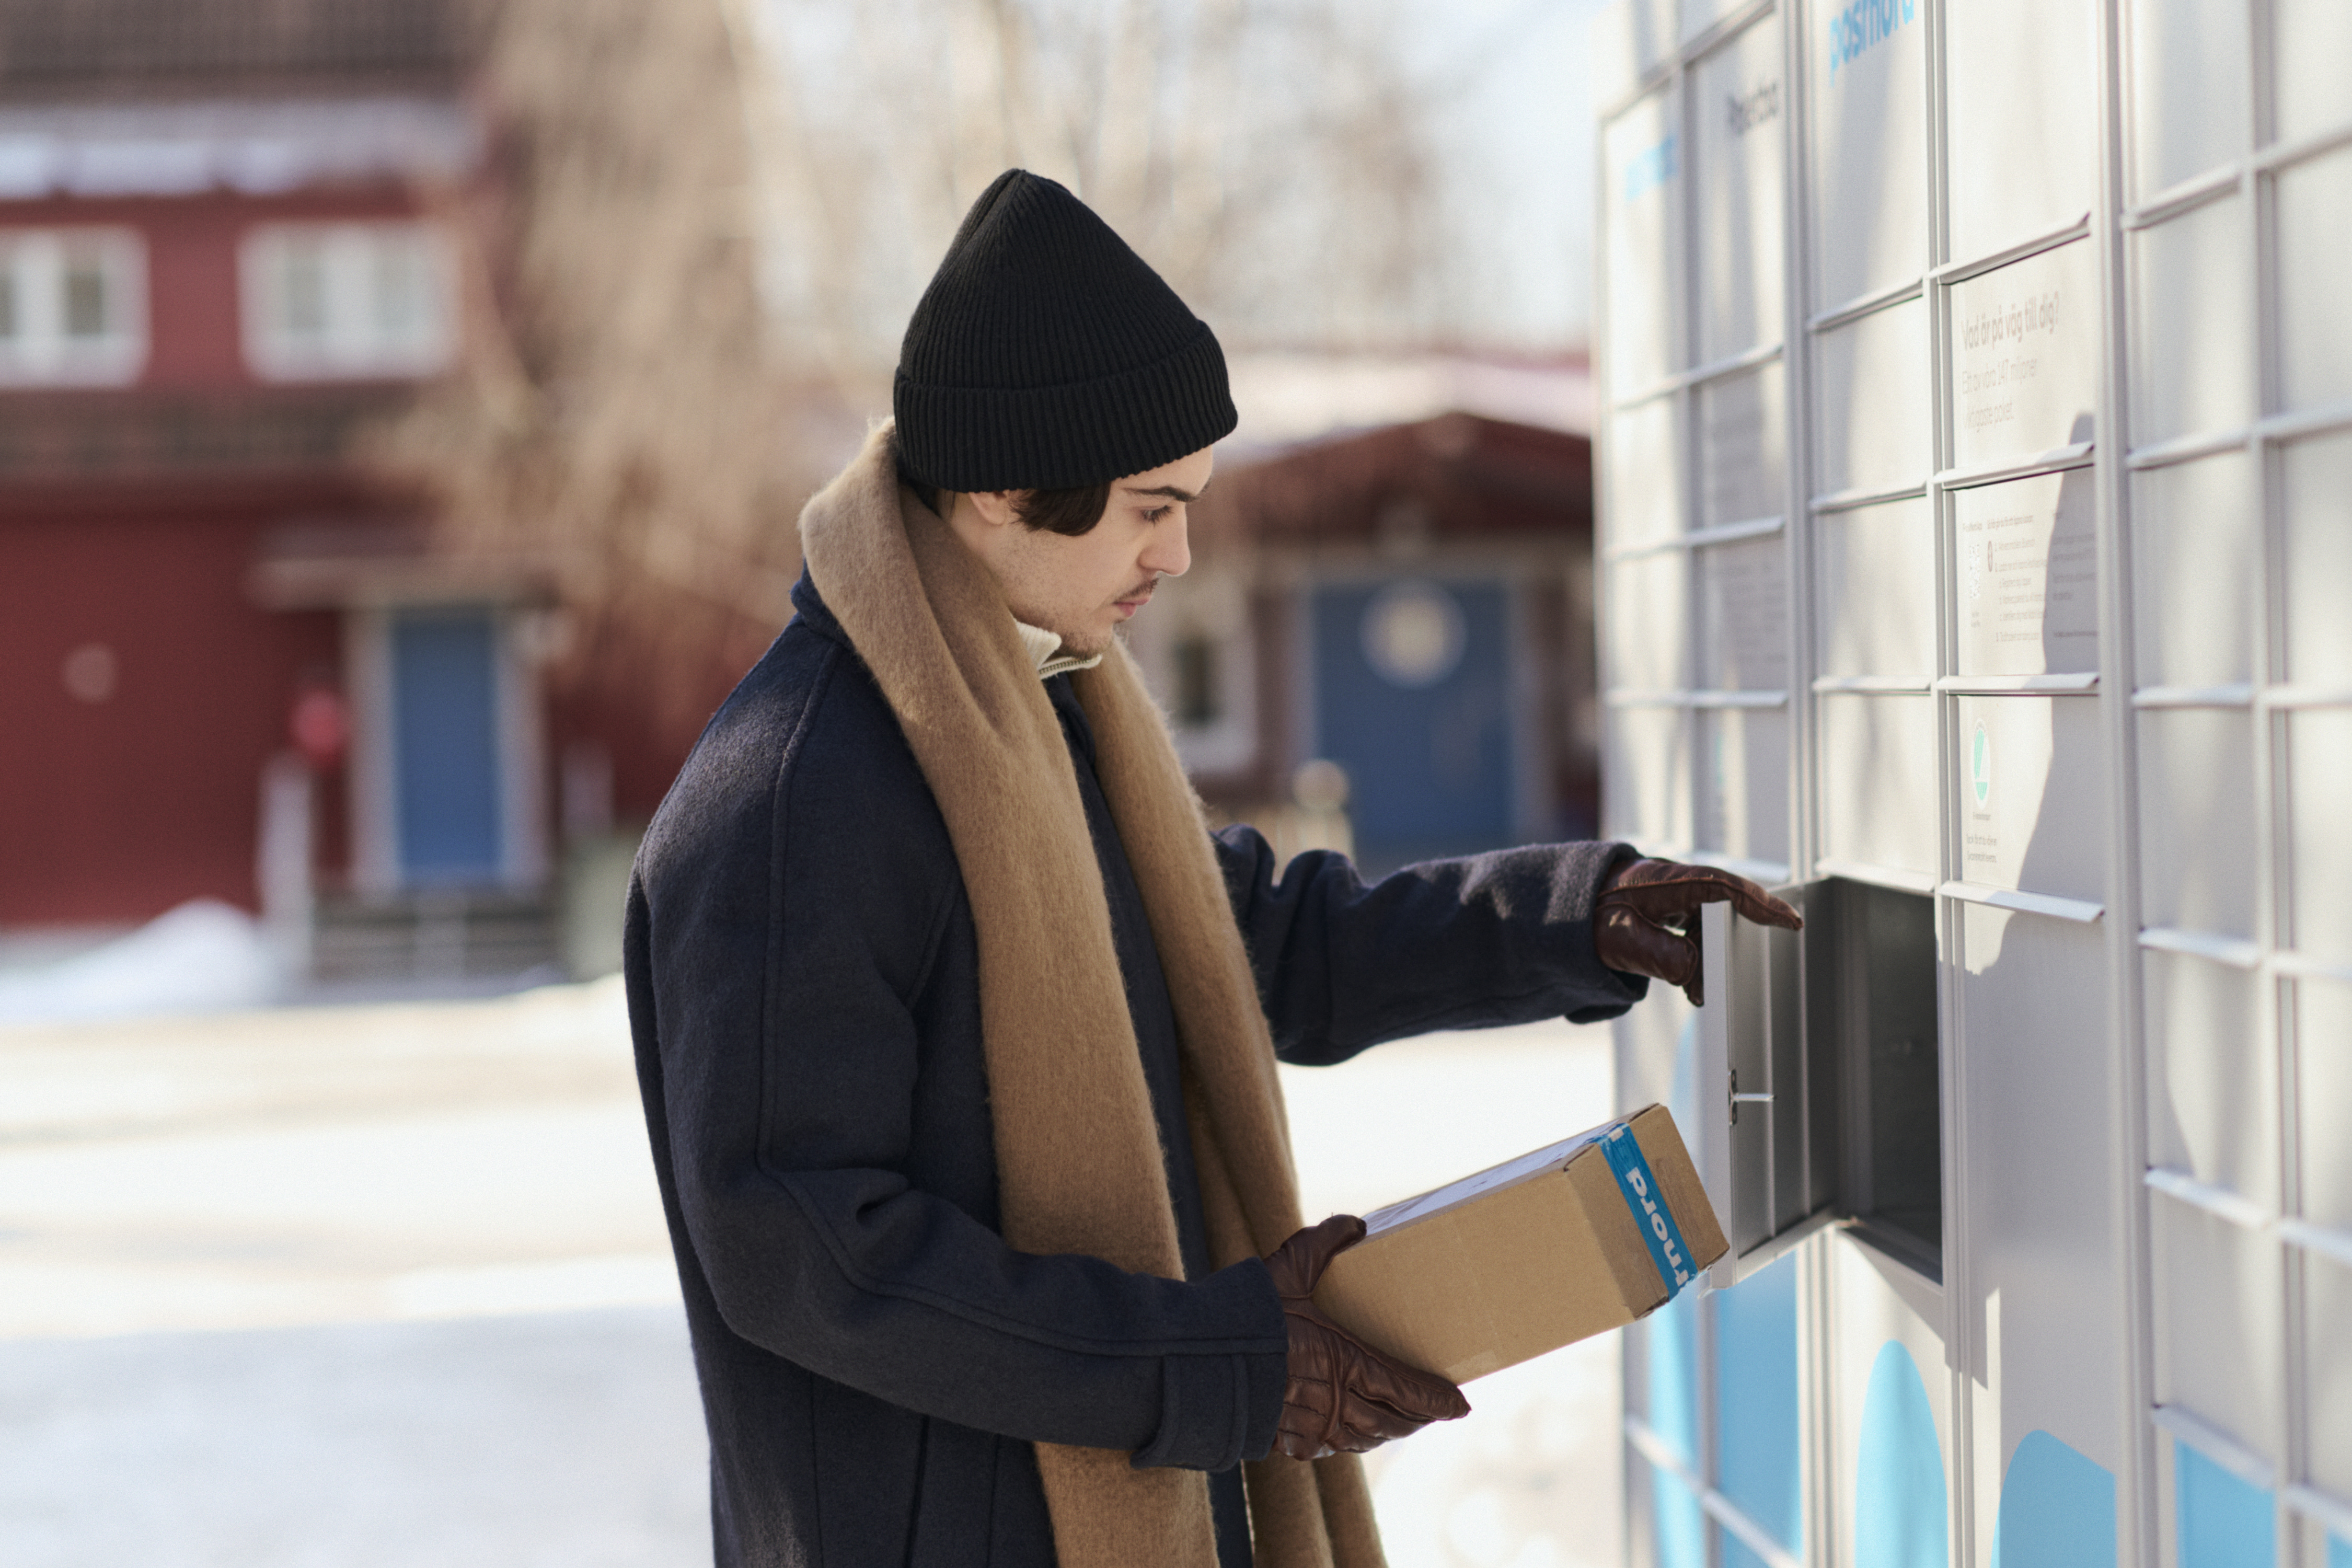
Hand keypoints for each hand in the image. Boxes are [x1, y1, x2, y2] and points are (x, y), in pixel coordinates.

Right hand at [1265, 1215, 1469, 1460]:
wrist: (1202, 1365)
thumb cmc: (1247, 1317)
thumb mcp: (1287, 1270)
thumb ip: (1323, 1243)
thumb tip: (1355, 1224)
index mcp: (1346, 1363)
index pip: (1406, 1389)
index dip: (1437, 1399)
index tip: (1461, 1403)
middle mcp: (1336, 1403)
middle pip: (1392, 1421)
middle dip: (1418, 1418)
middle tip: (1435, 1411)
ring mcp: (1313, 1427)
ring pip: (1366, 1438)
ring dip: (1389, 1431)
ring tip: (1400, 1423)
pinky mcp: (1289, 1440)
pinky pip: (1333, 1447)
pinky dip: (1353, 1441)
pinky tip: (1353, 1435)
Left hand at [1594, 856, 1802, 1005]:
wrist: (1556, 913)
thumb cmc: (1582, 918)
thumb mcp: (1618, 941)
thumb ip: (1658, 955)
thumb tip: (1693, 970)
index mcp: (1665, 882)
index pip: (1725, 887)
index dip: (1761, 904)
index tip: (1790, 921)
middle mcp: (1674, 885)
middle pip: (1721, 912)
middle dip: (1727, 948)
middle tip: (1725, 982)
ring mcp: (1671, 900)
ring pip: (1708, 928)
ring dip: (1706, 960)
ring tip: (1695, 993)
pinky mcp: (1666, 915)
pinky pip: (1693, 936)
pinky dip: (1694, 961)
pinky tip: (1687, 985)